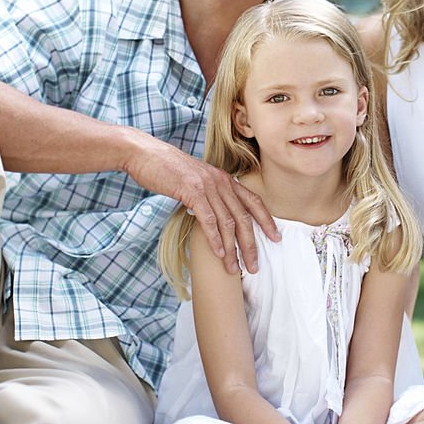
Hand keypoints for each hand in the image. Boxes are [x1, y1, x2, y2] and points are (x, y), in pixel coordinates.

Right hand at [122, 132, 277, 273]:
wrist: (147, 155)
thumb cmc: (169, 171)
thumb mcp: (197, 181)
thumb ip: (210, 195)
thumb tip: (214, 214)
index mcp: (225, 179)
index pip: (253, 201)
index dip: (266, 220)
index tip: (276, 237)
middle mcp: (221, 181)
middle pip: (243, 217)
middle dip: (251, 244)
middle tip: (255, 266)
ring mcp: (208, 186)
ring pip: (227, 222)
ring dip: (232, 249)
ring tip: (234, 268)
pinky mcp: (192, 191)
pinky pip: (208, 219)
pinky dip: (215, 239)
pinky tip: (219, 254)